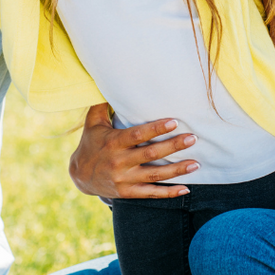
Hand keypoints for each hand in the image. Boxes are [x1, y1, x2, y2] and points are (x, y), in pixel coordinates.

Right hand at [68, 103, 198, 198]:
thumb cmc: (91, 143)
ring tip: (195, 163)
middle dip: (173, 146)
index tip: (174, 122)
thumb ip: (102, 104)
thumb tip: (110, 81)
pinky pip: (151, 193)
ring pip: (155, 175)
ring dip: (177, 170)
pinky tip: (185, 189)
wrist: (79, 175)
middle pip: (151, 154)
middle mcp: (119, 161)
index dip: (156, 129)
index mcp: (113, 142)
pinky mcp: (127, 192)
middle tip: (193, 139)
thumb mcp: (92, 122)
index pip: (138, 135)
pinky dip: (168, 193)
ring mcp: (124, 179)